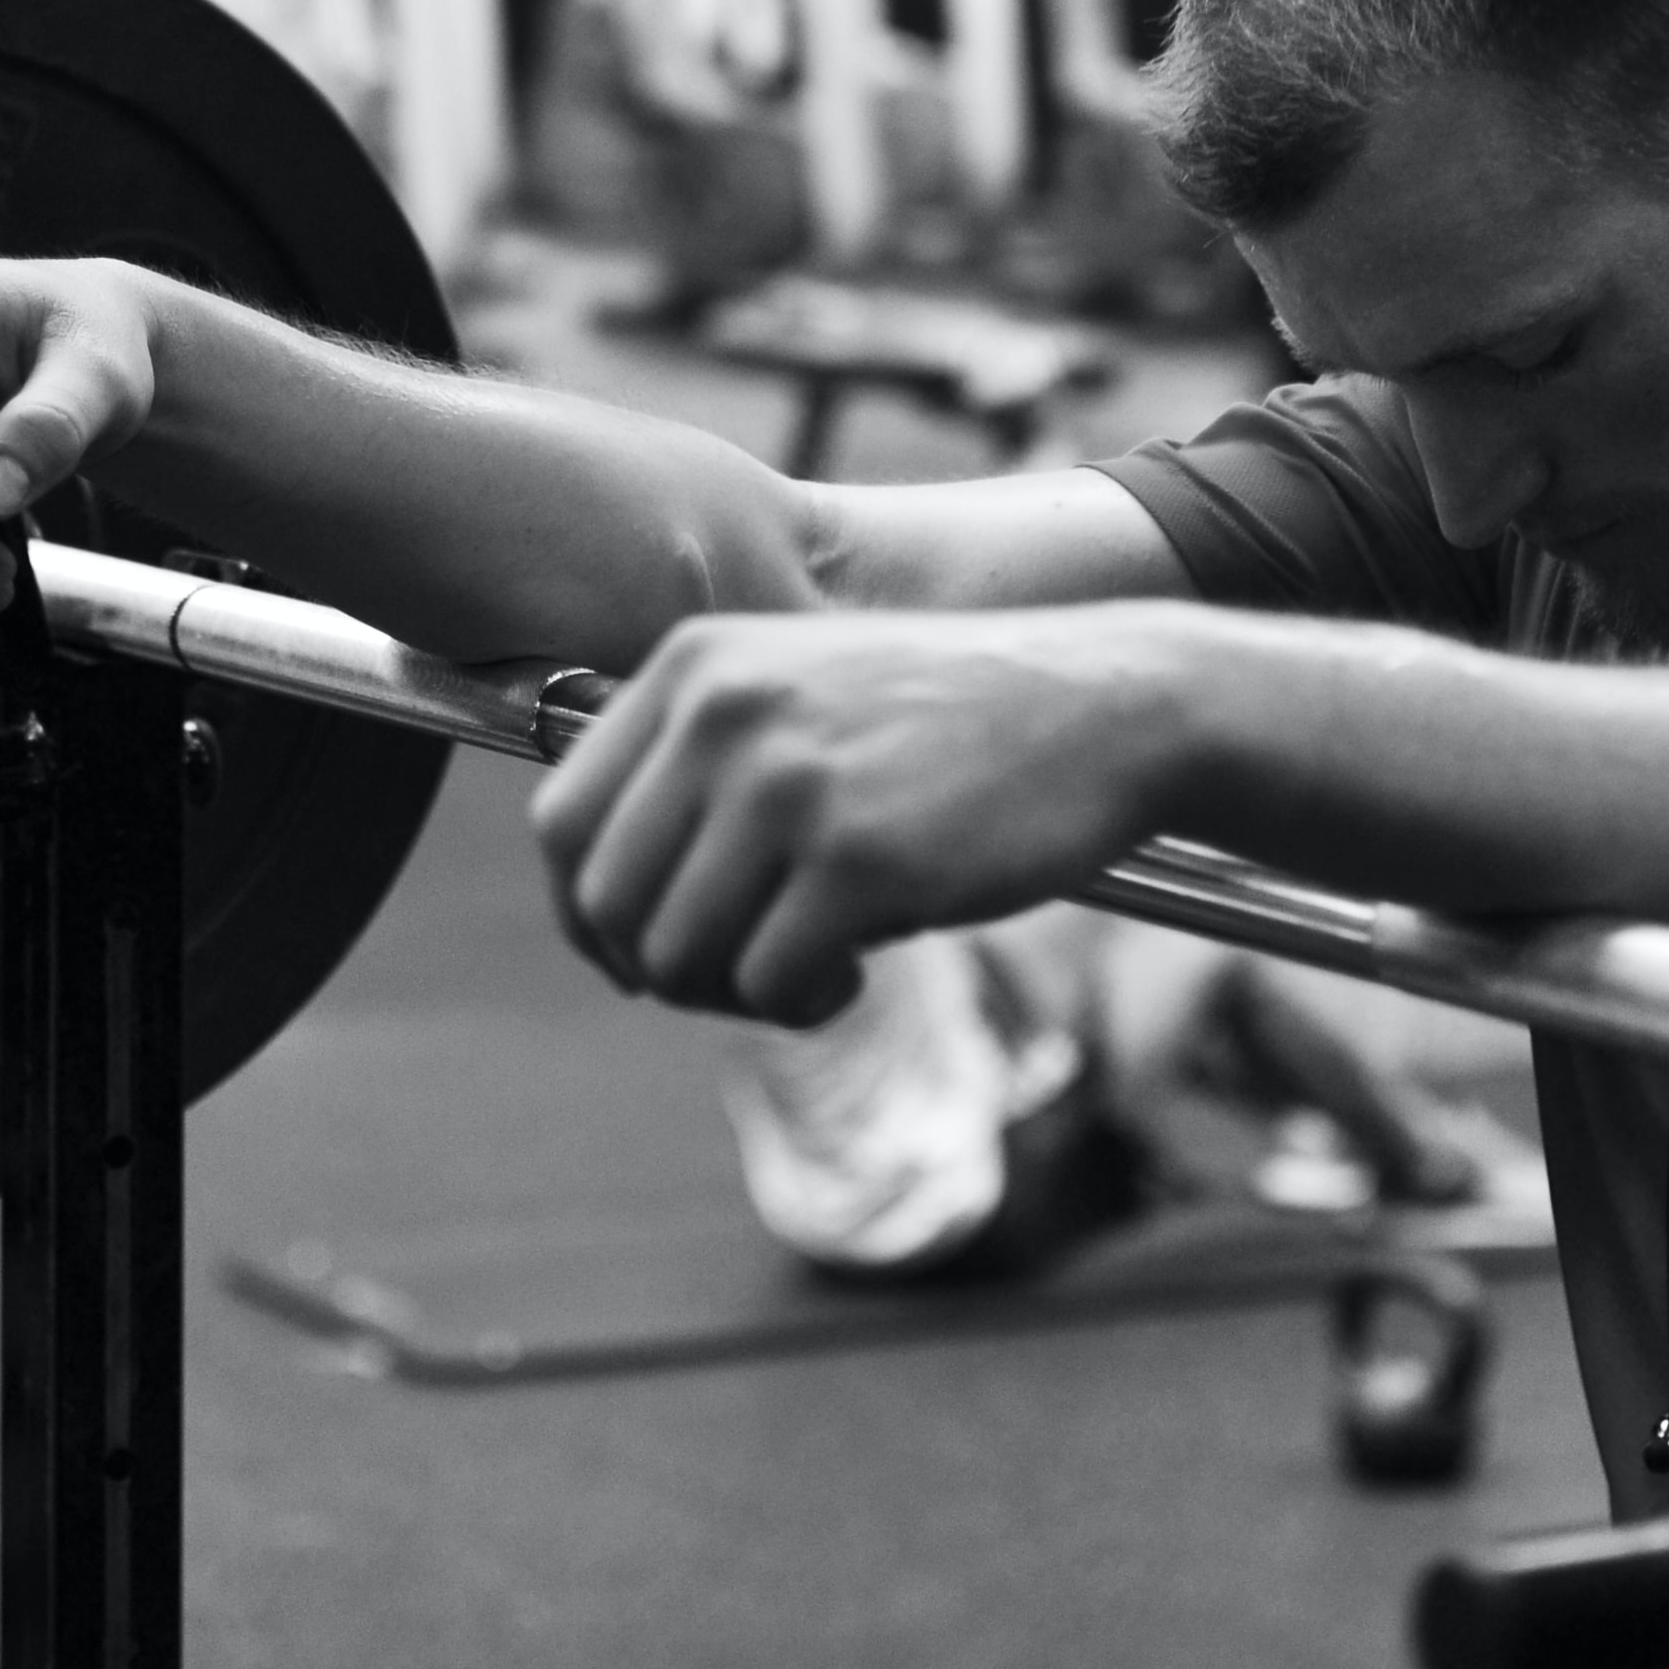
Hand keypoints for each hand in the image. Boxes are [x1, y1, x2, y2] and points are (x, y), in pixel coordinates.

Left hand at [527, 602, 1209, 1024]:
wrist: (1108, 707)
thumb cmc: (954, 720)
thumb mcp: (799, 694)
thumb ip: (696, 764)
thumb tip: (600, 907)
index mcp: (694, 666)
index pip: (560, 824)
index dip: (586, 916)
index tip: (643, 953)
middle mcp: (725, 714)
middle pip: (608, 903)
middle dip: (662, 968)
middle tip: (740, 974)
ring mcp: (789, 784)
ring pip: (678, 956)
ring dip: (735, 994)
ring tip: (807, 969)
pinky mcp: (859, 859)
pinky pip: (769, 982)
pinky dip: (801, 1003)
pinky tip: (855, 973)